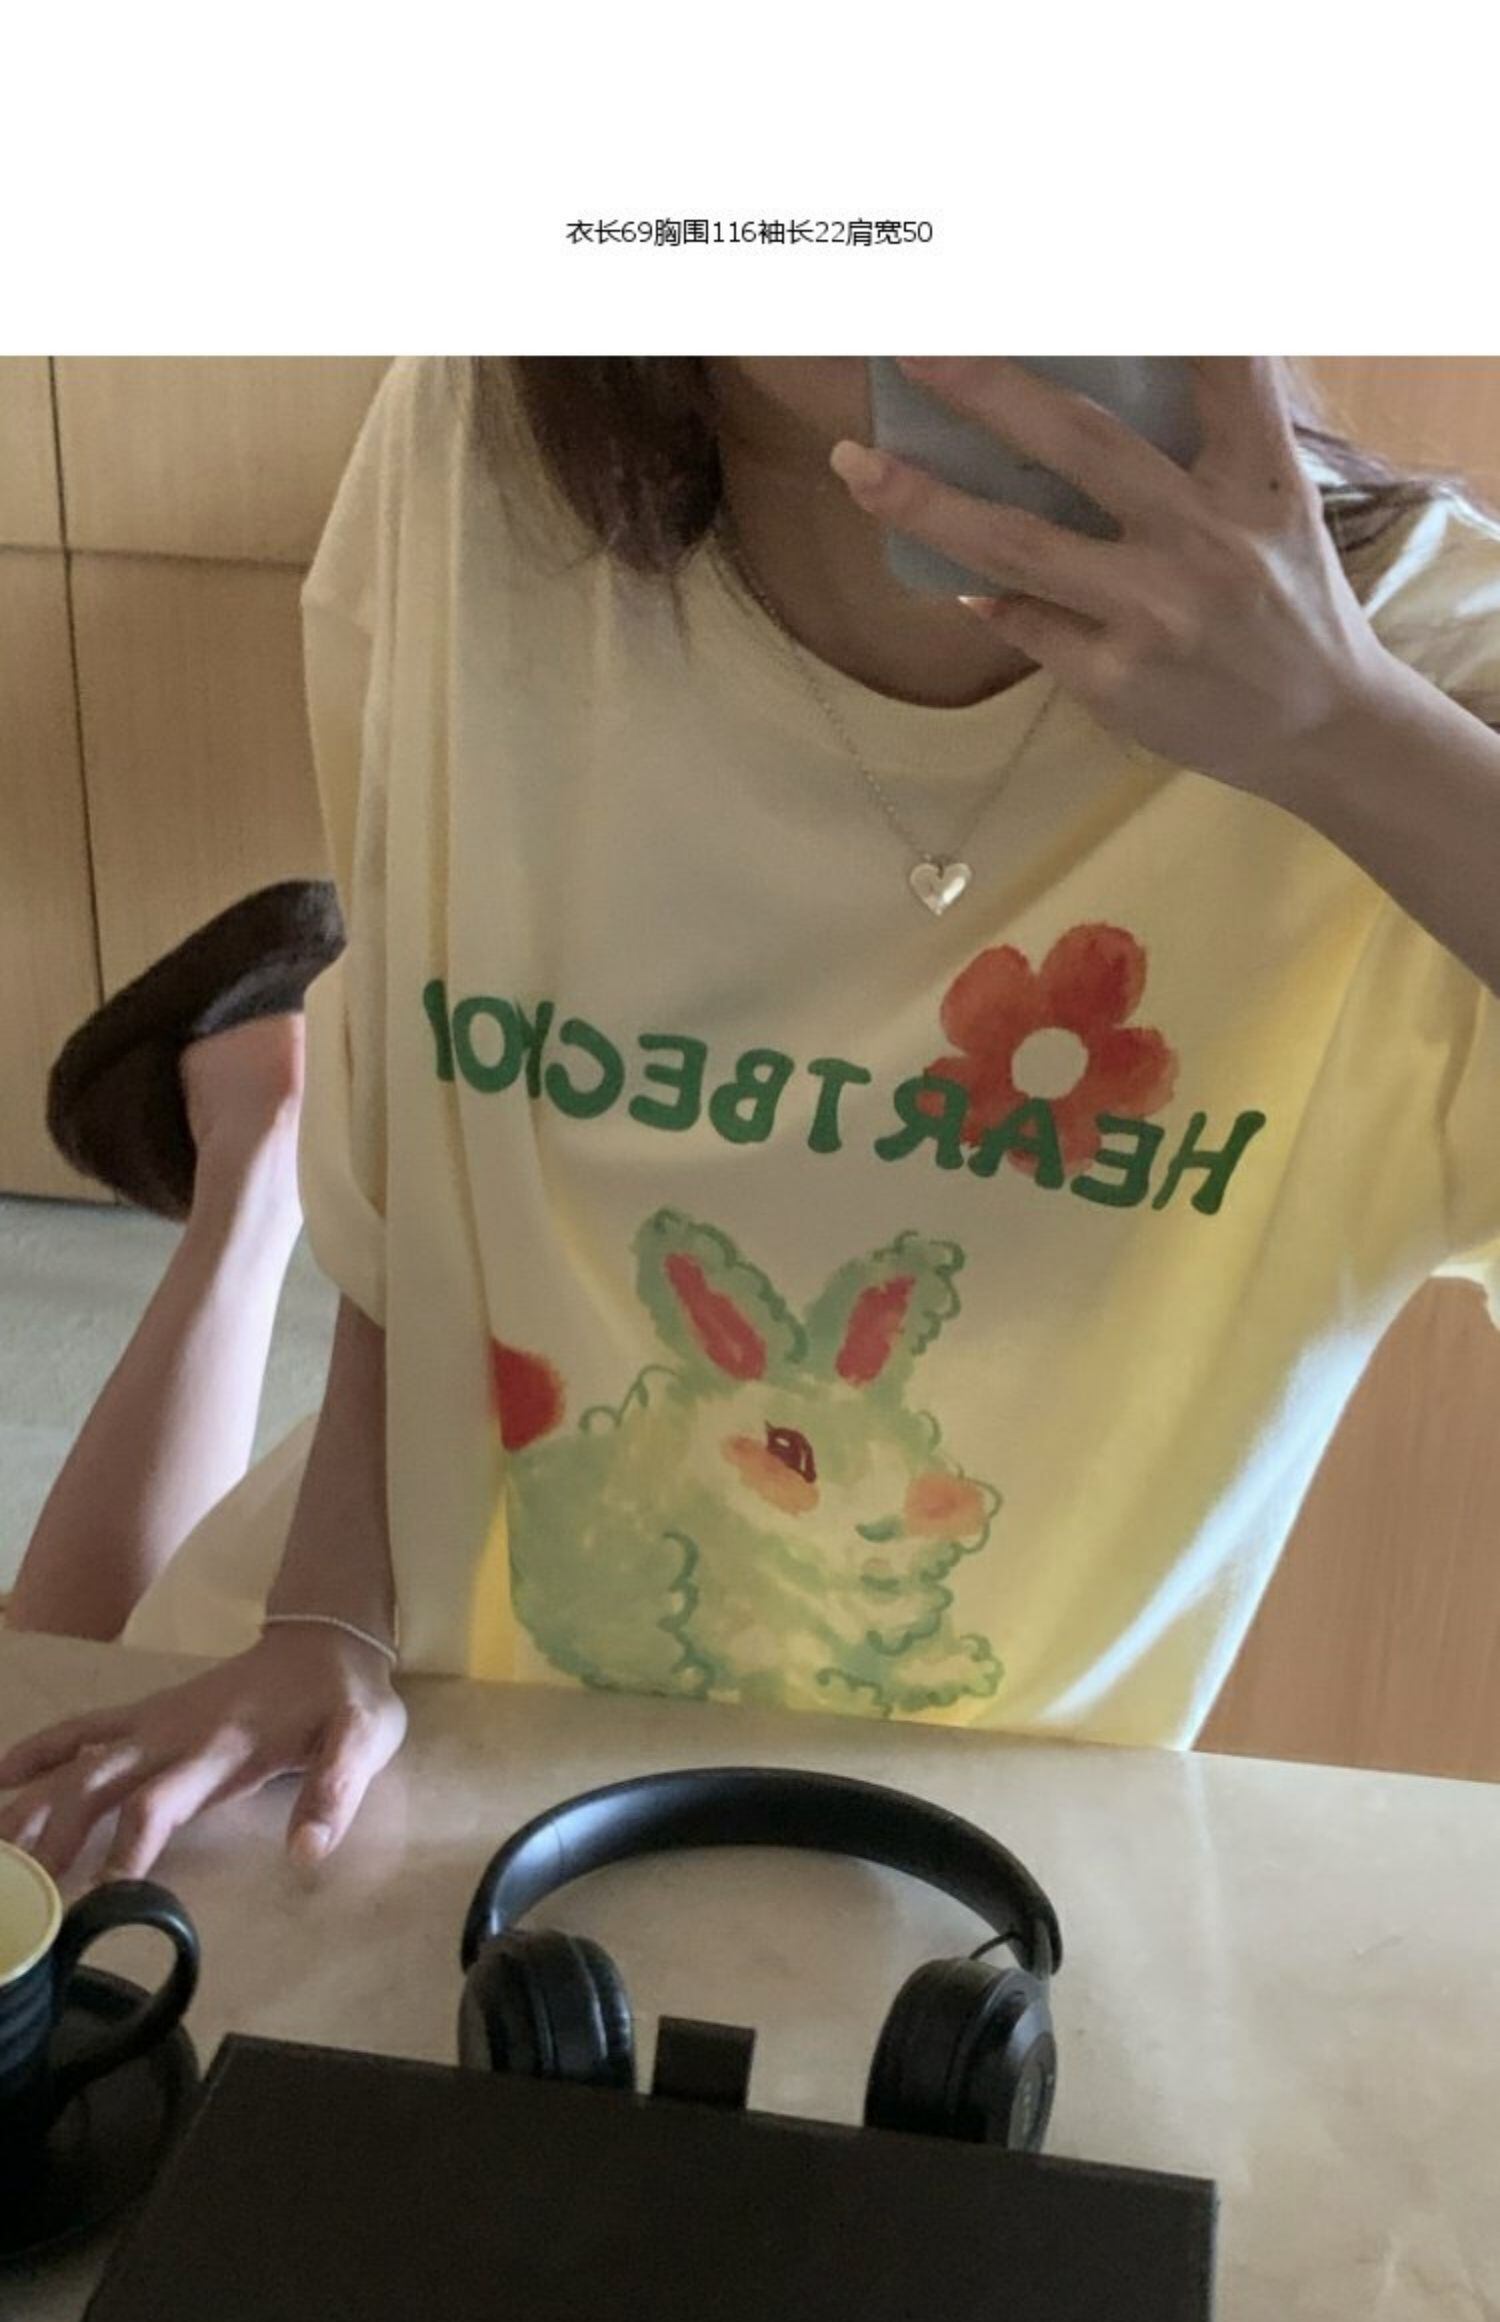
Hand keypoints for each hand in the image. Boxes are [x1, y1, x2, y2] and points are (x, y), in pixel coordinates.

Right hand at [0, 1625, 406, 1879]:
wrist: (327, 1636)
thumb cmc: (345, 1698)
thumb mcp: (362, 1739)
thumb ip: (335, 1792)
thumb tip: (306, 1853)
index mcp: (223, 1749)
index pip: (162, 1800)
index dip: (130, 1844)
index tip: (100, 1892)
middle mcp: (175, 1734)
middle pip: (97, 1785)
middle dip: (54, 1835)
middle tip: (24, 1892)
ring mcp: (154, 1721)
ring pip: (75, 1763)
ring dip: (30, 1803)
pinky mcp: (147, 1713)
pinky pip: (80, 1730)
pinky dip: (37, 1750)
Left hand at [829, 356, 1405, 803]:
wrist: (1321, 729)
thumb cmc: (1286, 598)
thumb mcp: (1275, 504)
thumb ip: (1212, 436)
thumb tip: (1094, 364)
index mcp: (1257, 478)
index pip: (1221, 369)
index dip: (1160, 312)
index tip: (1084, 270)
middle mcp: (1207, 539)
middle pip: (1081, 443)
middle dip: (987, 388)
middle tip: (913, 345)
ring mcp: (1156, 613)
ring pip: (1017, 544)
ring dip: (925, 501)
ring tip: (857, 463)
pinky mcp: (1116, 679)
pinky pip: (1023, 620)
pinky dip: (982, 592)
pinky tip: (953, 578)